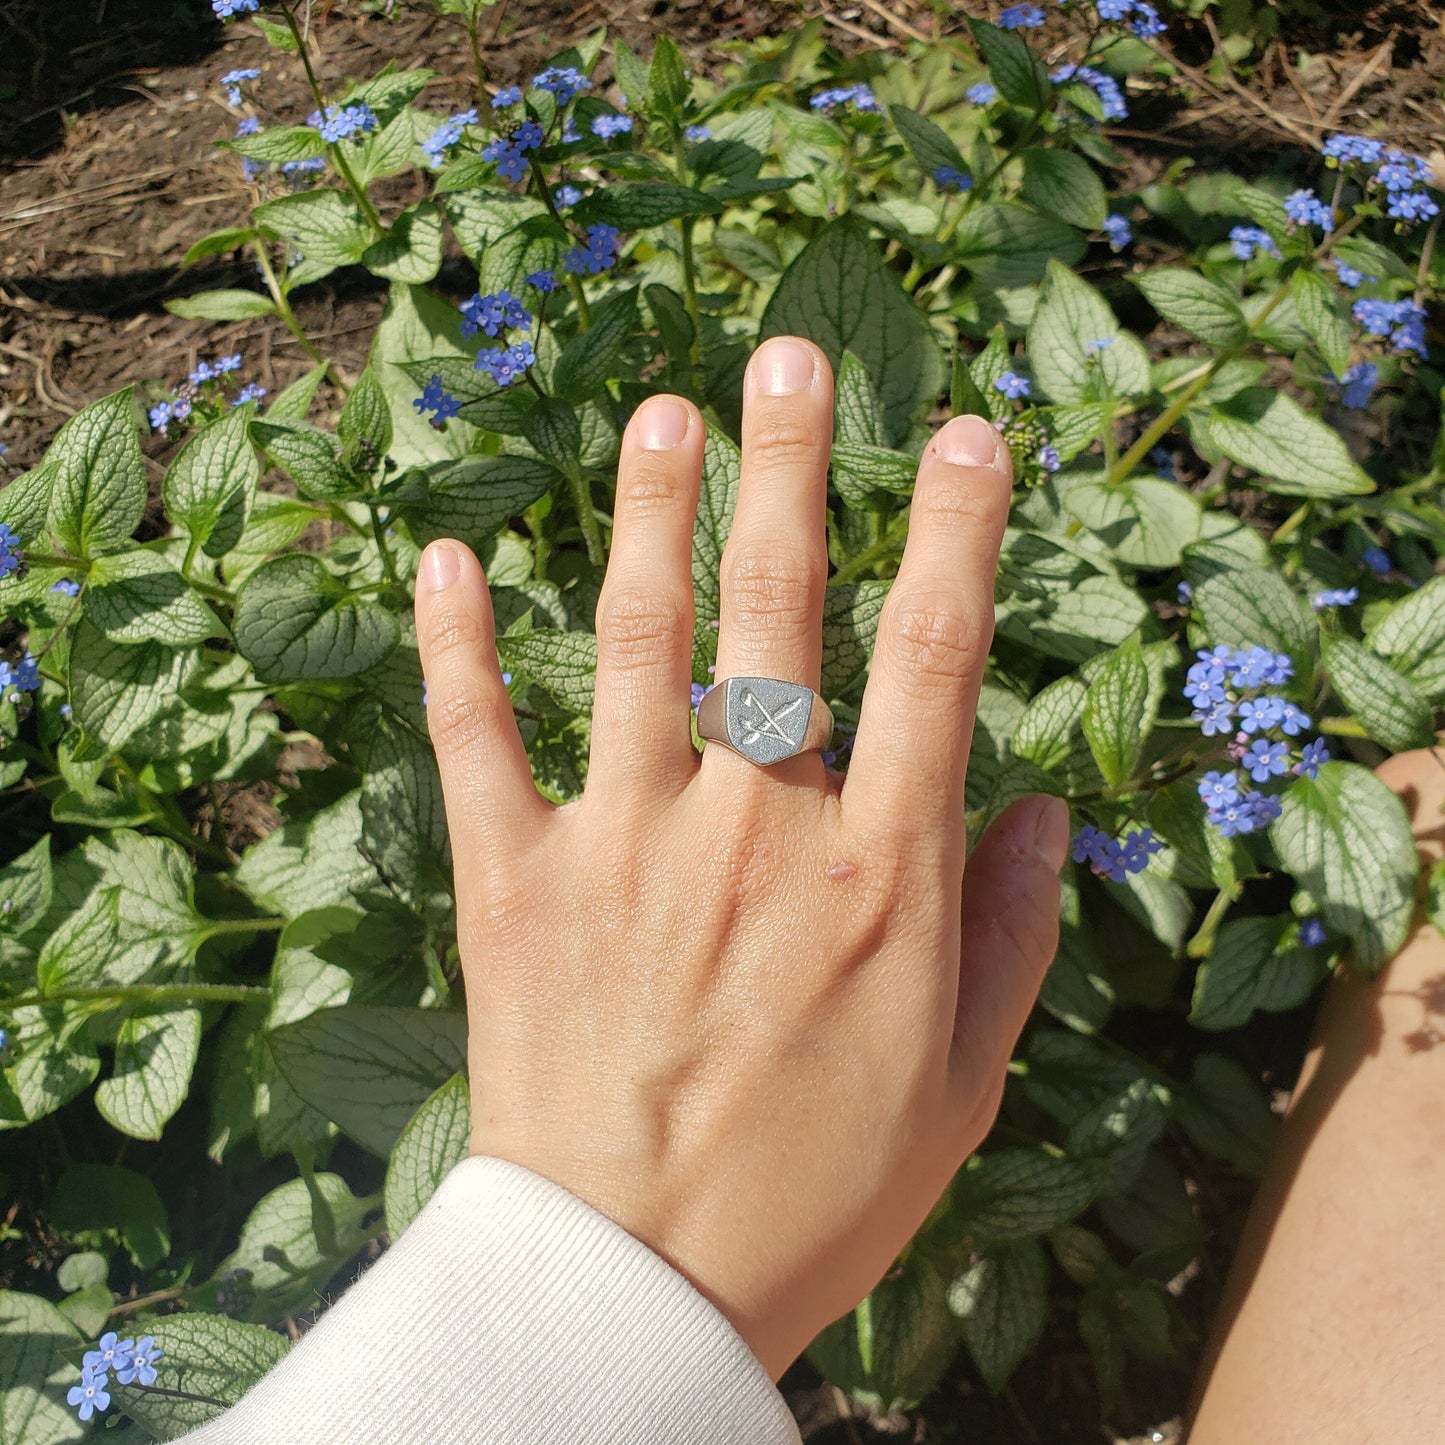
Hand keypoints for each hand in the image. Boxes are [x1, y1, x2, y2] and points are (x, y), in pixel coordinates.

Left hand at [414, 335, 1068, 1379]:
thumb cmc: (815, 1191)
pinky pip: (475, 742)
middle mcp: (754, 830)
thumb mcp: (960, 1083)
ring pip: (637, 640)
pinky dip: (454, 648)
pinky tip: (440, 556)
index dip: (953, 532)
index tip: (962, 434)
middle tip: (789, 355)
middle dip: (789, 469)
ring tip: (661, 411)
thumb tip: (1048, 810)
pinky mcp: (513, 887)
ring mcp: (624, 847)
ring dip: (649, 513)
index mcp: (877, 874)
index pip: (931, 657)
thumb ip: (1012, 937)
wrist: (633, 1287)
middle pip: (780, 609)